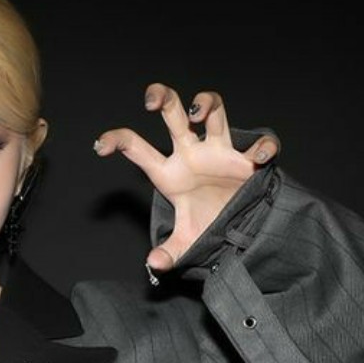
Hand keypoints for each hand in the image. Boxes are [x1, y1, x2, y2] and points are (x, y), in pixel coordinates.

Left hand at [94, 83, 277, 271]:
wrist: (242, 229)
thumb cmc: (208, 225)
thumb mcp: (186, 242)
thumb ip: (170, 252)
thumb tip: (155, 263)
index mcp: (169, 172)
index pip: (137, 149)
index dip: (117, 141)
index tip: (100, 146)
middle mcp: (192, 154)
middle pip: (175, 114)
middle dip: (163, 98)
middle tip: (152, 101)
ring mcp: (220, 151)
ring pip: (214, 110)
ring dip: (207, 103)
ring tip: (199, 114)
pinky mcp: (248, 160)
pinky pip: (260, 144)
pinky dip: (263, 147)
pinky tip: (260, 159)